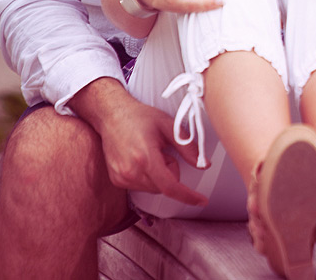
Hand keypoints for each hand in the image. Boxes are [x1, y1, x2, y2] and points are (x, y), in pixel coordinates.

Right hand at [74, 79, 207, 206]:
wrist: (112, 115)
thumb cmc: (140, 117)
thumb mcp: (169, 126)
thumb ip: (188, 147)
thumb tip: (203, 164)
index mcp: (145, 158)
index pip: (170, 187)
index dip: (188, 196)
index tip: (202, 201)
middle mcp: (131, 172)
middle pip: (164, 187)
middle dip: (170, 172)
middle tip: (162, 151)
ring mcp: (121, 178)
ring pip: (153, 188)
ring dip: (159, 175)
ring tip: (149, 153)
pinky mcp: (116, 180)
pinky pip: (141, 187)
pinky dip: (148, 177)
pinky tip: (141, 159)